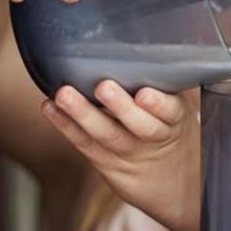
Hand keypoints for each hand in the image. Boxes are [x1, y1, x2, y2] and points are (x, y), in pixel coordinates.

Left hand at [43, 80, 201, 230]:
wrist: (174, 186)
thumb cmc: (172, 131)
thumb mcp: (180, 110)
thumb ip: (168, 85)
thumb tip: (152, 44)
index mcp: (176, 118)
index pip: (170, 111)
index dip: (158, 104)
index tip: (144, 94)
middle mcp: (154, 136)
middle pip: (140, 125)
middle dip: (121, 107)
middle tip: (103, 87)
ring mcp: (128, 152)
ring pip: (107, 135)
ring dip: (83, 114)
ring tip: (64, 95)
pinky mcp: (106, 162)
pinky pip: (85, 144)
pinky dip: (66, 125)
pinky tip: (50, 108)